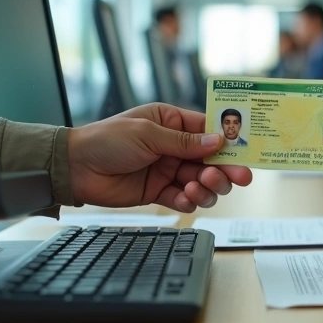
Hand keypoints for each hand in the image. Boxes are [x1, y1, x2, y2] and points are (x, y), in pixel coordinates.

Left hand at [67, 104, 252, 212]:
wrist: (76, 168)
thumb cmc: (106, 140)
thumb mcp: (147, 134)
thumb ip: (184, 142)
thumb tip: (218, 141)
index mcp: (171, 122)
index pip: (208, 130)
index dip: (229, 141)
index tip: (246, 151)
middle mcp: (174, 146)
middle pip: (212, 160)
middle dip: (226, 170)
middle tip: (239, 178)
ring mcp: (167, 170)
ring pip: (202, 182)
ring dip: (208, 187)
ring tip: (200, 186)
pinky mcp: (158, 191)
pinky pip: (184, 198)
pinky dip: (189, 201)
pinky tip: (185, 198)